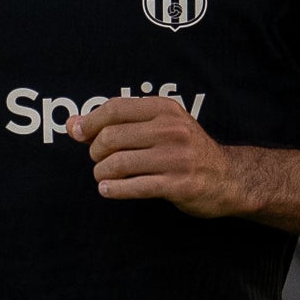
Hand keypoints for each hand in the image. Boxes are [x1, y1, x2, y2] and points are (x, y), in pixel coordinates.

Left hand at [70, 96, 248, 217]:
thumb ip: (116, 124)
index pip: (114, 109)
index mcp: (164, 109)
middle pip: (111, 137)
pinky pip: (135, 187)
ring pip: (119, 163)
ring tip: (103, 177)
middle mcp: (171, 129)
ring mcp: (177, 157)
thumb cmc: (182, 150)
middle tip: (99, 161)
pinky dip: (114, 189)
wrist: (227, 177)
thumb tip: (71, 125)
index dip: (89, 122)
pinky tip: (107, 190)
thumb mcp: (156, 127)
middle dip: (96, 152)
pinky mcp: (179, 184)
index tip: (77, 133)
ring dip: (102, 173)